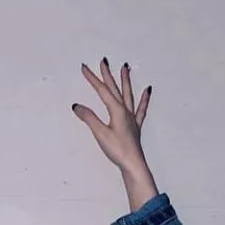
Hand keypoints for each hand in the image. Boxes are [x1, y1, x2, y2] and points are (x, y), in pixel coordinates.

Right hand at [73, 57, 151, 173]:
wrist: (133, 164)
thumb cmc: (117, 150)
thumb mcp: (100, 133)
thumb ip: (89, 118)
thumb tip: (77, 106)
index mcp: (116, 111)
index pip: (102, 91)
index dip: (92, 78)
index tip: (84, 67)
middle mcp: (125, 111)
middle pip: (115, 89)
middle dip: (108, 74)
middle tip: (103, 60)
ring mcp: (131, 117)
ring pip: (128, 94)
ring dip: (125, 80)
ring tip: (125, 67)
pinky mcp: (135, 126)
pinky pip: (140, 108)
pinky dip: (144, 98)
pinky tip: (148, 90)